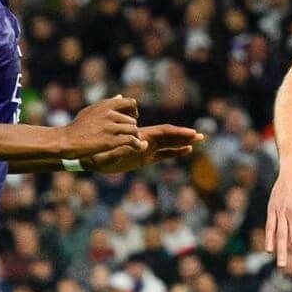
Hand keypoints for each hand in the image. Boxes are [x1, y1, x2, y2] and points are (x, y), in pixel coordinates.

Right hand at [60, 96, 143, 156]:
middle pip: (132, 120)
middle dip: (132, 129)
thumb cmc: (77, 127)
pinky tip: (136, 148)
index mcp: (105, 105)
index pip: (130, 103)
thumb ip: (106, 104)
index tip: (132, 118)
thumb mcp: (91, 110)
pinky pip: (131, 140)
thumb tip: (120, 96)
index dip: (134, 111)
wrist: (67, 140)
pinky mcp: (110, 141)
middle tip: (129, 136)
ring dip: (135, 137)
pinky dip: (137, 145)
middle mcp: (108, 113)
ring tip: (132, 143)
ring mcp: (109, 127)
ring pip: (133, 130)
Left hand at [88, 124, 203, 173]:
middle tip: (201, 135)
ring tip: (198, 140)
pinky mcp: (145, 158)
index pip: (164, 133)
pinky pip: (163, 154)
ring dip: (183, 142)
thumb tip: (143, 143)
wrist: (90, 158)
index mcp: (140, 137)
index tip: (191, 132)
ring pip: (169, 145)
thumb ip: (126, 147)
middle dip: (185, 136)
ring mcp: (147, 149)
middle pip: (170, 136)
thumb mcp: (110, 152)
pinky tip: (186, 151)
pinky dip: (175, 152)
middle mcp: (146, 141)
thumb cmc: (98, 154)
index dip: (178, 132)